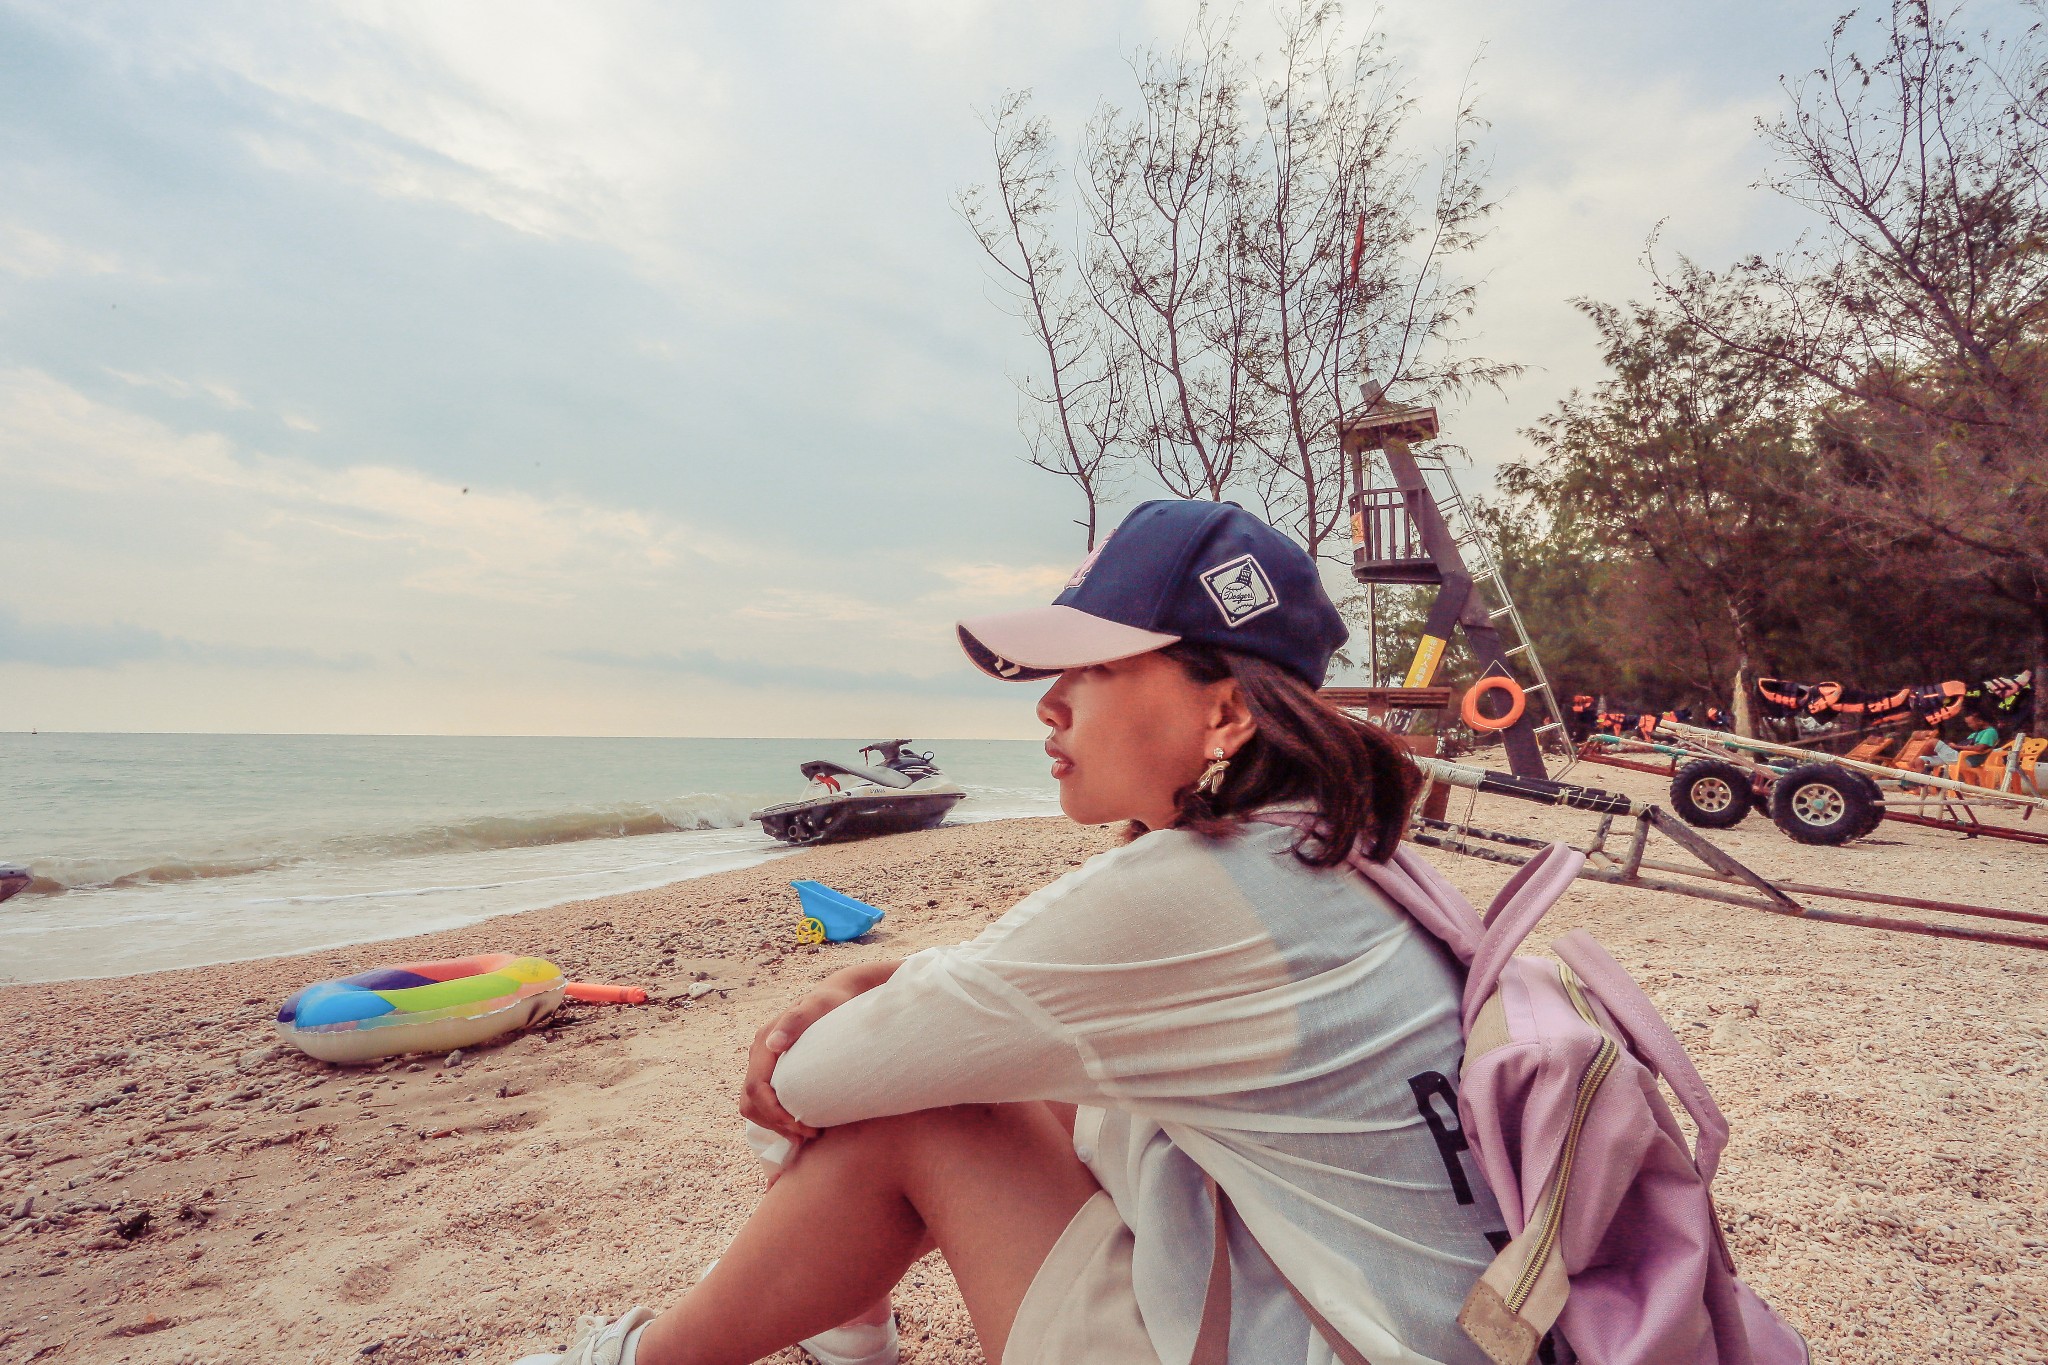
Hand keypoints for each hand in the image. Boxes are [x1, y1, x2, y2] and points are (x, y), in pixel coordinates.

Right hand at [740, 960, 900, 1140]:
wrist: (839, 995)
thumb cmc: (833, 1002)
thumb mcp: (819, 1006)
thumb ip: (797, 1020)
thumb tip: (773, 1043)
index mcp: (764, 1041)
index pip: (756, 1088)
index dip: (775, 1113)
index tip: (804, 1126)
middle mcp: (760, 1053)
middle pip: (750, 1102)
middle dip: (774, 1123)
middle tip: (808, 1135)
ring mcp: (765, 1062)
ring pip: (754, 1105)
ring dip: (775, 1125)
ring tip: (805, 1135)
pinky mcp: (774, 1069)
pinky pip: (765, 1101)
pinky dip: (777, 1118)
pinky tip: (800, 1125)